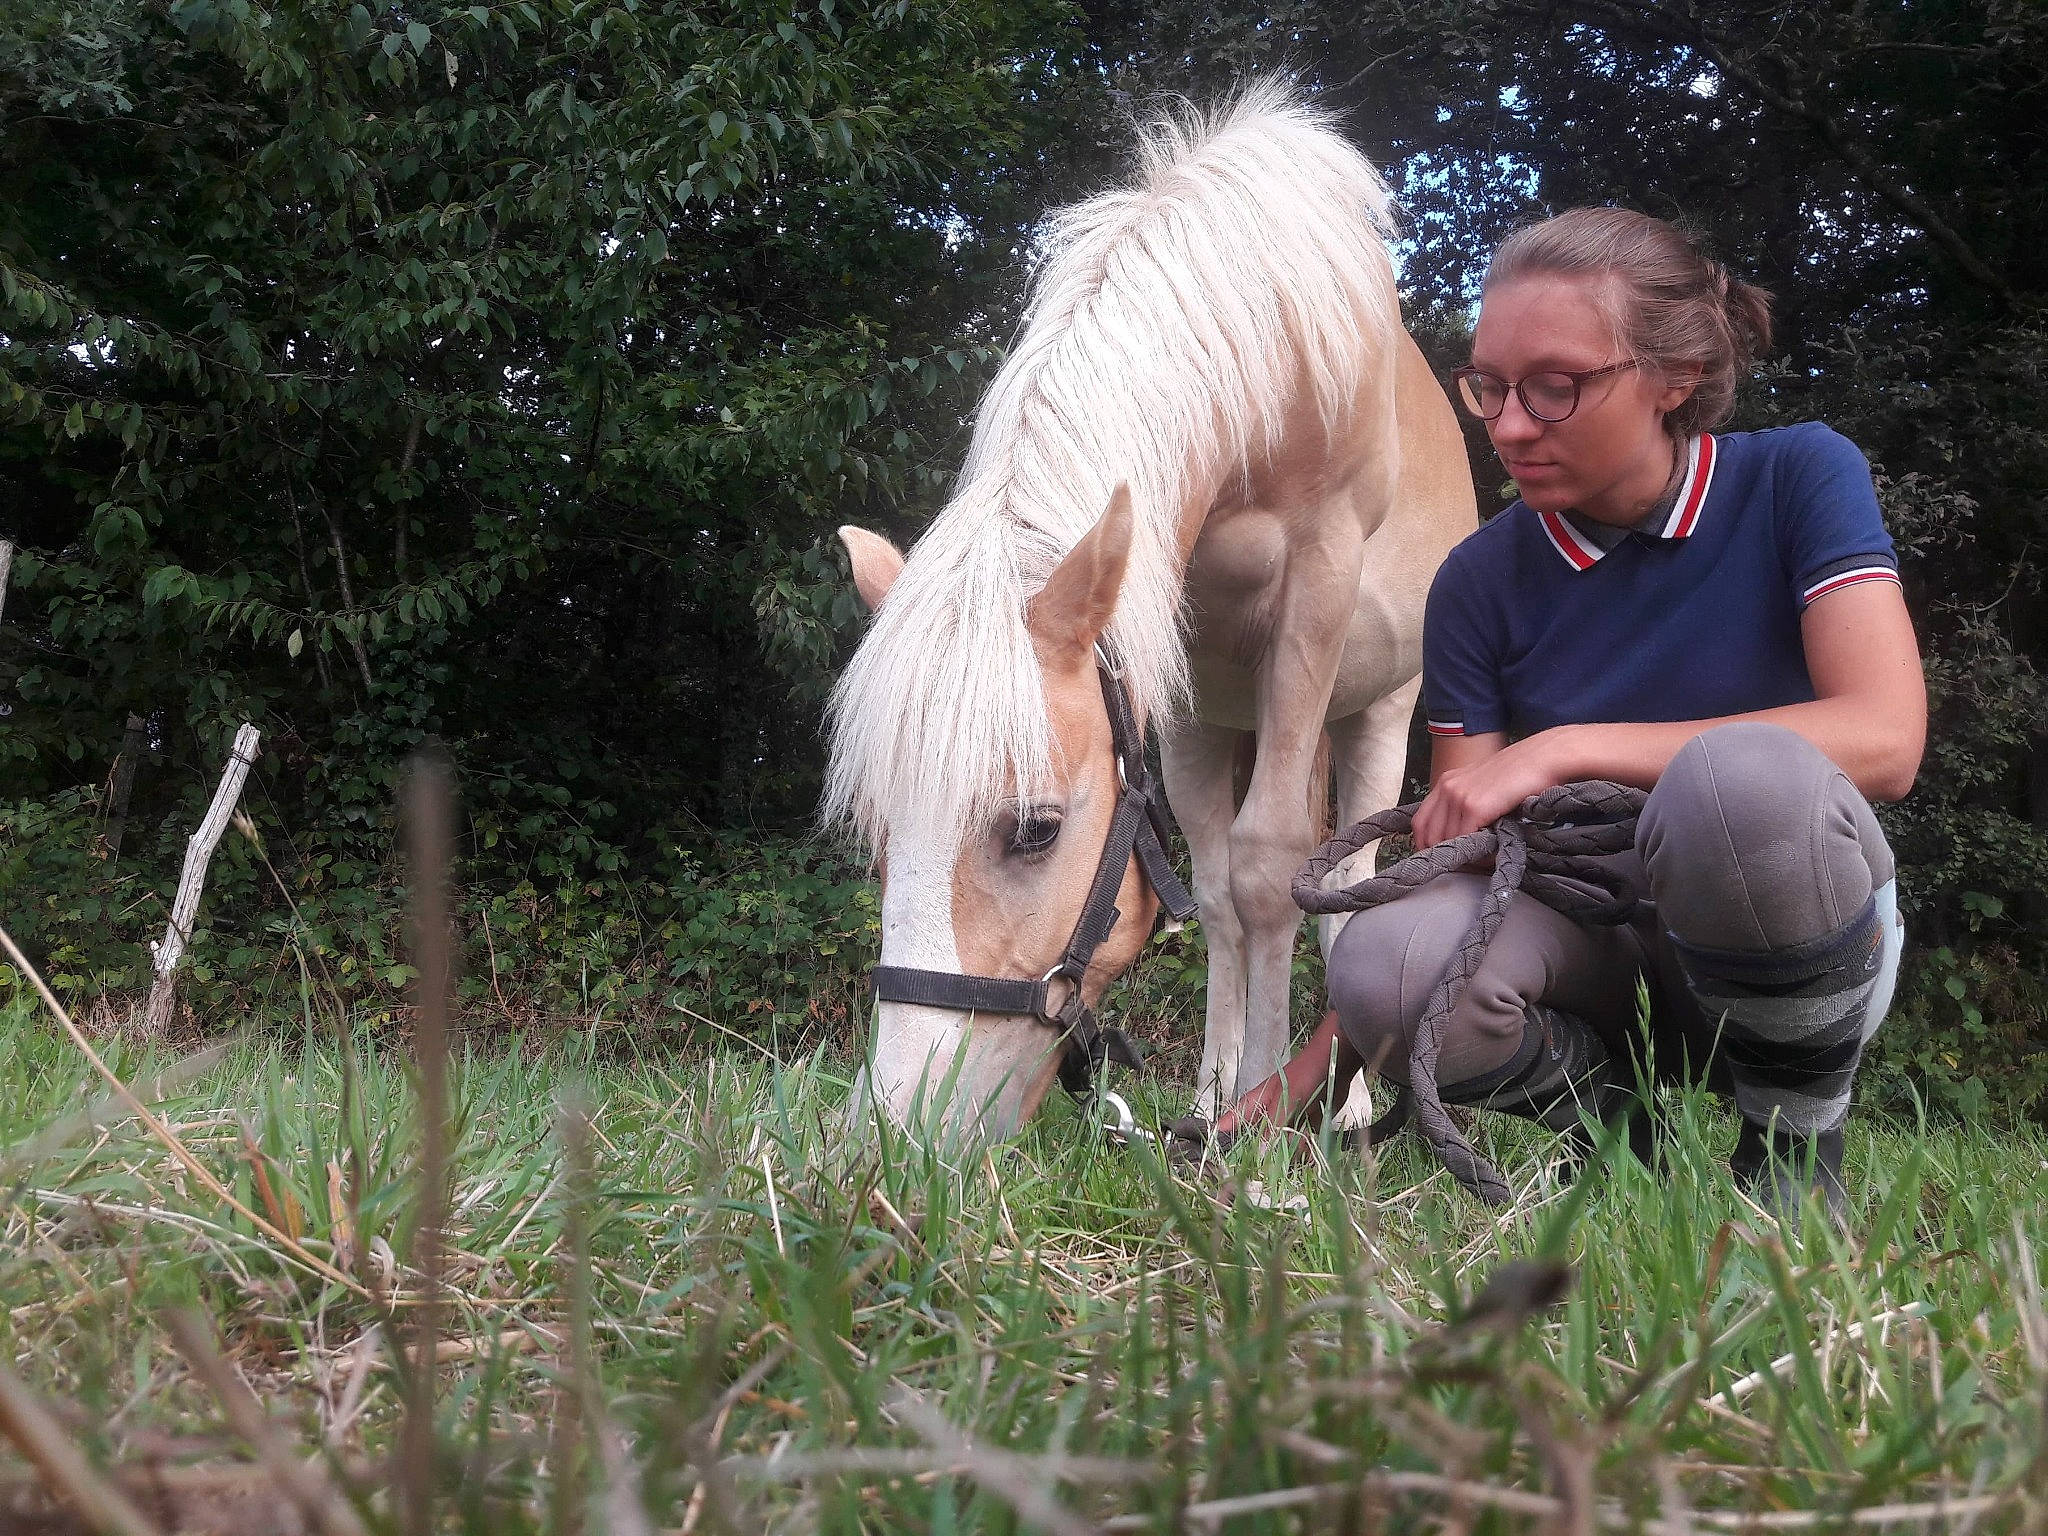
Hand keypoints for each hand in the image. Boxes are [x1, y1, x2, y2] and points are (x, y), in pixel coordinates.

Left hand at [1412, 730, 1569, 848]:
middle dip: (1445, 855)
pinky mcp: (1474, 805)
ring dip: (1465, 856)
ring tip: (1484, 859)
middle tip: (1466, 865)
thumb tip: (1462, 838)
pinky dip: (1478, 854)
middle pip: (1428, 834)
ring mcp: (1458, 795)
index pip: (1420, 822)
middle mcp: (1447, 787)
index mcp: (1447, 782)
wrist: (1543, 757)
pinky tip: (1491, 854)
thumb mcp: (1484, 787)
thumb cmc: (1522, 773)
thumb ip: (1468, 807)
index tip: (1441, 858)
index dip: (1427, 844)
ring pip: (1447, 840)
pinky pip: (1466, 840)